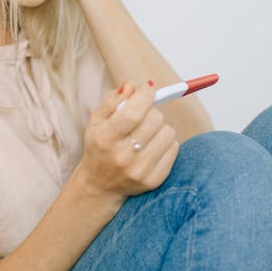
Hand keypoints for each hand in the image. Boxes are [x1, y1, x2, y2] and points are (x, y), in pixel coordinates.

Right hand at [73, 80, 178, 200]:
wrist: (100, 185)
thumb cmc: (100, 147)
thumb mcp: (97, 121)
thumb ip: (113, 100)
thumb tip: (133, 85)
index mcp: (105, 138)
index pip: (132, 113)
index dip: (145, 96)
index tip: (149, 89)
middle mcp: (122, 156)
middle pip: (154, 119)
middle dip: (152, 111)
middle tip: (143, 116)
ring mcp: (139, 170)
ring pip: (168, 132)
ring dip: (160, 127)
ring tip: (147, 133)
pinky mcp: (153, 180)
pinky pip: (174, 148)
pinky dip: (166, 143)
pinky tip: (152, 147)